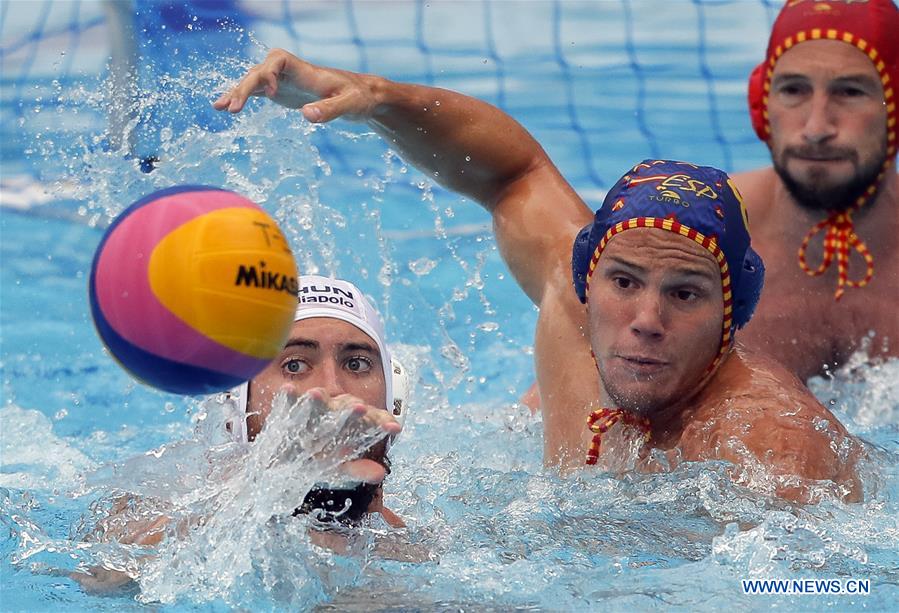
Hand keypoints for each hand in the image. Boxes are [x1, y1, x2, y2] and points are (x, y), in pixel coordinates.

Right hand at [212, 48, 378, 122]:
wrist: (362, 96)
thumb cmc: (359, 98)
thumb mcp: (351, 105)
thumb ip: (330, 110)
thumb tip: (306, 115)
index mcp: (305, 71)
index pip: (278, 61)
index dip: (269, 74)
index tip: (271, 94)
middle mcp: (290, 72)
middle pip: (259, 72)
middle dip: (244, 88)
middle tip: (232, 109)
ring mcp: (283, 81)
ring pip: (253, 81)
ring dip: (236, 93)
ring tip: (219, 107)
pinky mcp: (281, 92)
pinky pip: (256, 92)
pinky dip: (241, 98)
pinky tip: (224, 108)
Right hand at [281, 386, 400, 484]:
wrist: (294, 455)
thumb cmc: (324, 456)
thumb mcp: (341, 467)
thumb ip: (360, 469)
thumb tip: (380, 474)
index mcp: (355, 424)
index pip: (372, 419)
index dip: (383, 422)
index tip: (394, 428)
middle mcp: (338, 412)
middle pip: (348, 407)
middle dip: (352, 410)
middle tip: (360, 408)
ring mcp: (317, 408)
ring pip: (322, 401)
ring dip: (319, 398)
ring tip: (314, 394)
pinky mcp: (295, 408)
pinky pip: (292, 401)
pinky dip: (289, 397)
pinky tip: (286, 390)